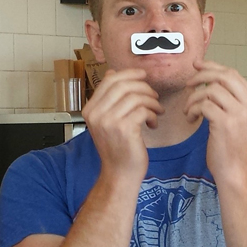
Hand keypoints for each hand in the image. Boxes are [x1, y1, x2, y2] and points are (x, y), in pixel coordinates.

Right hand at [83, 68, 162, 182]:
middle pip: (124, 85)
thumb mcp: (107, 121)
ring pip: (136, 97)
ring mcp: (109, 122)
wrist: (119, 174)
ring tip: (156, 111)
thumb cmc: (117, 147)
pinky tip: (153, 124)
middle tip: (154, 97)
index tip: (144, 76)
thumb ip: (108, 98)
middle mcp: (96, 114)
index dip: (129, 74)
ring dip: (151, 102)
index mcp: (90, 109)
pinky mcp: (125, 129)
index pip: (110, 81)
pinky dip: (152, 114)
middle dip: (144, 87)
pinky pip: (143, 110)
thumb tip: (111, 73)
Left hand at [183, 60, 246, 180]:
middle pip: (223, 76)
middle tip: (188, 84)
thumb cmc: (232, 145)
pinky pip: (203, 104)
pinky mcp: (226, 123)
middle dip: (201, 76)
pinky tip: (191, 119)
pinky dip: (192, 109)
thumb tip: (208, 75)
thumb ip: (228, 97)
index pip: (232, 74)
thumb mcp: (237, 116)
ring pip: (210, 90)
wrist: (235, 170)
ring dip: (194, 98)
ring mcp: (240, 113)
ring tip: (189, 110)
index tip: (197, 66)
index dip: (212, 66)